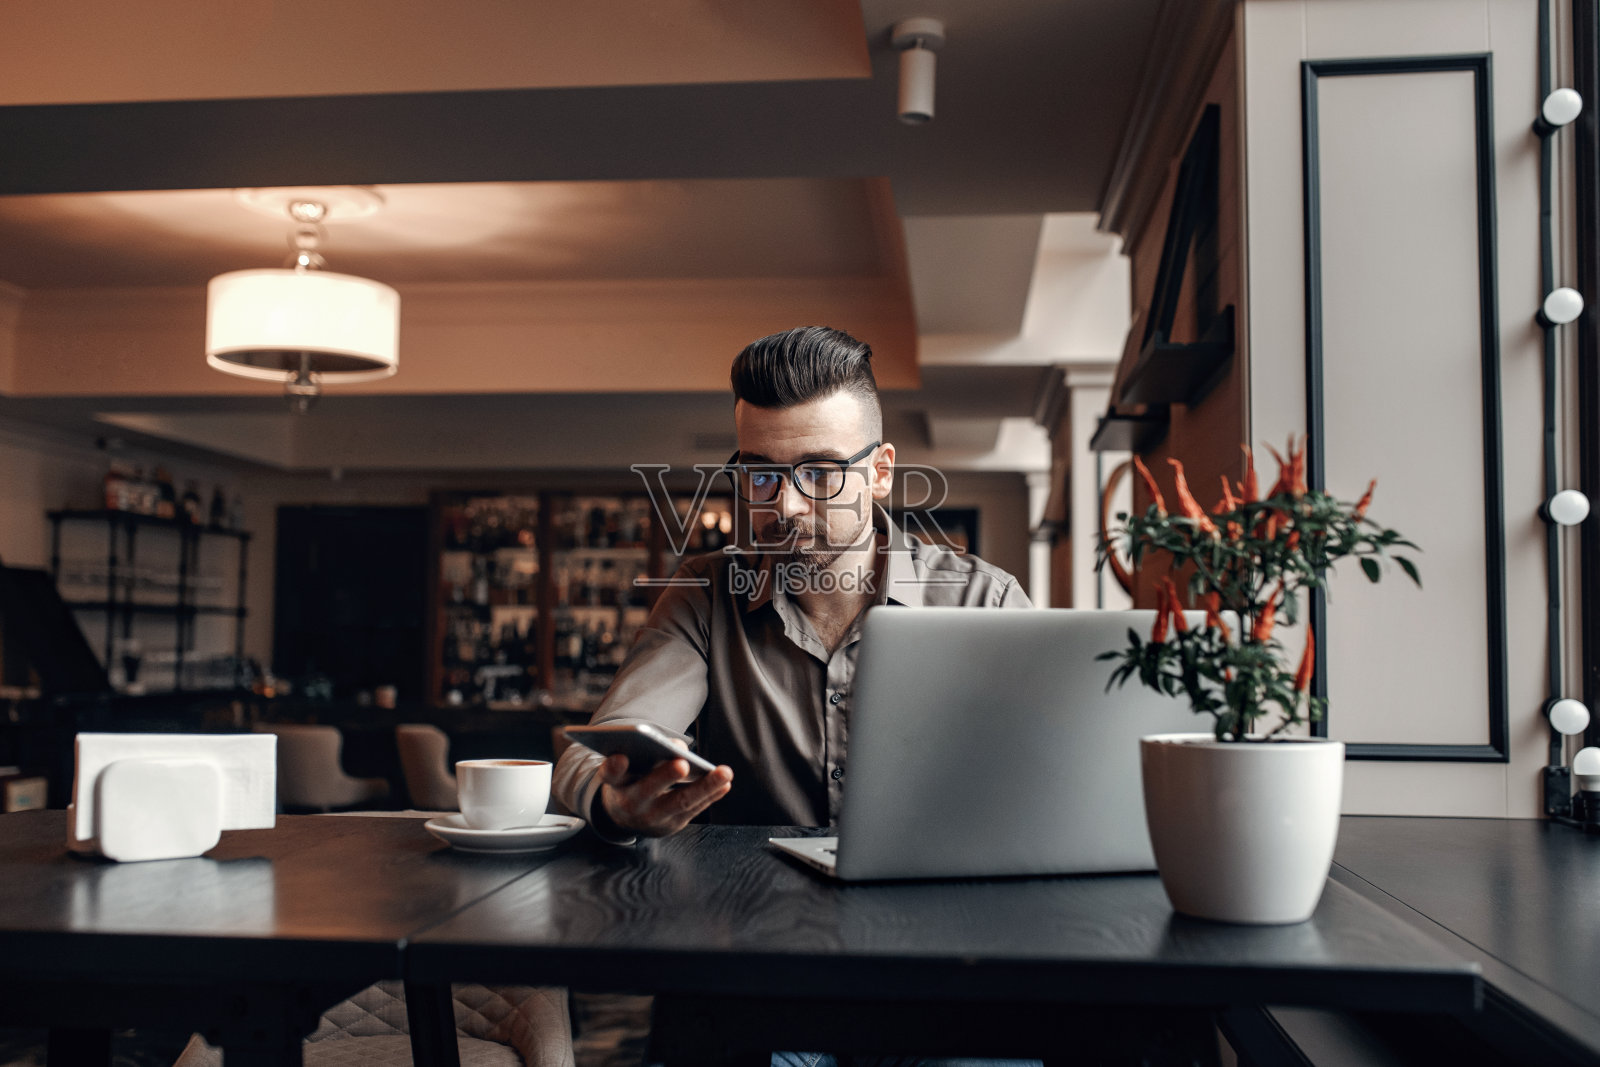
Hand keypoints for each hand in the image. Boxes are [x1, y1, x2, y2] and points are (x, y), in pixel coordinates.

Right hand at [596, 743, 732, 837]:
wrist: (629, 818)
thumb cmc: (633, 780)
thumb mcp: (630, 768)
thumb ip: (646, 754)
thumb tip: (679, 748)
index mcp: (616, 784)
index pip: (611, 775)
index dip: (613, 767)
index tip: (621, 757)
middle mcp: (632, 803)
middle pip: (648, 789)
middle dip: (665, 776)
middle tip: (682, 763)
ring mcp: (653, 818)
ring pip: (680, 802)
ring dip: (705, 787)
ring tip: (724, 772)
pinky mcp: (673, 825)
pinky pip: (695, 809)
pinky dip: (711, 795)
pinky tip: (725, 783)